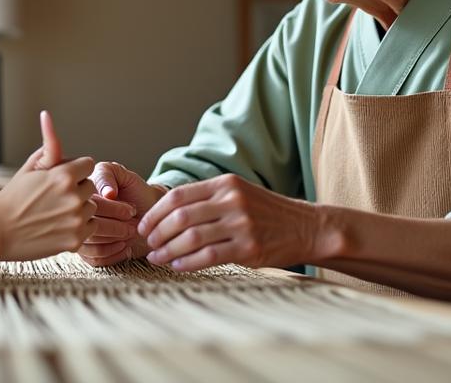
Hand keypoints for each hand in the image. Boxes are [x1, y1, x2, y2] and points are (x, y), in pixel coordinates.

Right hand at [0, 111, 97, 260]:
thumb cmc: (11, 198)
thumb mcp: (29, 168)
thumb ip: (48, 145)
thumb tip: (47, 115)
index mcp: (63, 175)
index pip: (88, 164)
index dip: (75, 170)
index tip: (61, 178)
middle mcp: (73, 196)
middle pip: (90, 186)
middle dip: (76, 189)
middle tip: (54, 198)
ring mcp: (75, 219)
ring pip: (91, 207)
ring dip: (79, 208)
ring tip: (55, 213)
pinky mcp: (75, 239)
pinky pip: (90, 227)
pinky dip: (79, 227)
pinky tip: (59, 226)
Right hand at [77, 162, 164, 266]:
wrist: (146, 209)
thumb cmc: (133, 190)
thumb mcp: (122, 174)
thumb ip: (109, 175)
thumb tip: (107, 194)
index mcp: (79, 194)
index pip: (90, 206)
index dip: (113, 210)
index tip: (131, 210)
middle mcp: (75, 215)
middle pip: (88, 229)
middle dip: (116, 228)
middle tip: (132, 225)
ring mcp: (79, 234)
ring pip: (90, 246)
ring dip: (114, 241)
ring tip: (129, 234)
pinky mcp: (88, 252)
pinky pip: (94, 259)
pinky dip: (112, 255)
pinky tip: (125, 247)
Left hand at [138, 174, 321, 271]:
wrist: (306, 227)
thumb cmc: (266, 213)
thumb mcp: (238, 193)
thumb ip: (207, 198)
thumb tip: (165, 212)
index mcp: (225, 184)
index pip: (178, 196)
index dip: (155, 213)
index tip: (144, 226)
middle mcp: (232, 200)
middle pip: (180, 217)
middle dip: (157, 233)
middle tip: (148, 244)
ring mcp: (242, 224)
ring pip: (190, 238)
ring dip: (168, 251)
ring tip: (157, 258)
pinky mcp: (249, 248)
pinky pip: (208, 257)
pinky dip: (187, 263)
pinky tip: (177, 266)